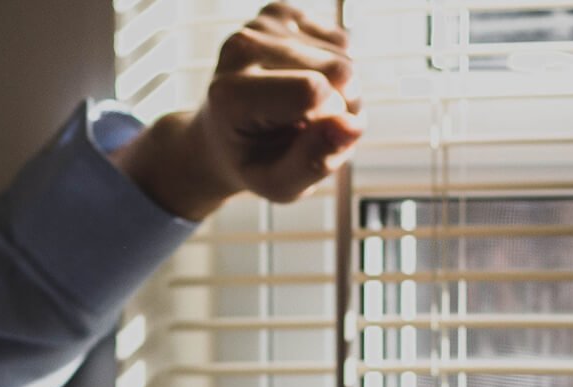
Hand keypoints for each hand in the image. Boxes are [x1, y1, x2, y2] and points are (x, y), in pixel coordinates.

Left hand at [113, 3, 361, 219]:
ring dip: (340, 92)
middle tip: (312, 129)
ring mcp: (259, 25)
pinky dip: (334, 69)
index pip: (314, 91)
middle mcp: (240, 48)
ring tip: (306, 111)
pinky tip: (307, 83)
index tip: (311, 139)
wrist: (221, 136)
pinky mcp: (278, 13)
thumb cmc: (251, 161)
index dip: (332, 121)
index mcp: (231, 94)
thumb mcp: (277, 184)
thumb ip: (312, 163)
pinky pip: (340, 40)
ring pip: (344, 56)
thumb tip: (351, 125)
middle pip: (339, 70)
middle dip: (343, 106)